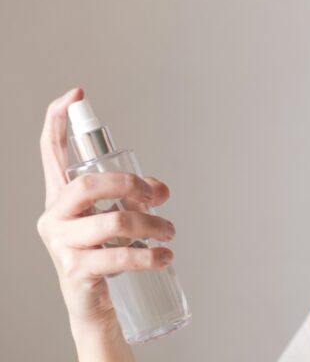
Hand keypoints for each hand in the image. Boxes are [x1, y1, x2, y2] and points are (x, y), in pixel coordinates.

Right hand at [36, 87, 175, 329]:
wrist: (95, 306)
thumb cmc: (106, 255)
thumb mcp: (120, 218)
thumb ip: (138, 196)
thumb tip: (162, 188)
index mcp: (61, 197)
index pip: (50, 151)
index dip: (58, 120)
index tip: (77, 95)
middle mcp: (54, 216)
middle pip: (89, 184)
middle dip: (131, 186)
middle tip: (156, 197)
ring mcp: (62, 243)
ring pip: (113, 221)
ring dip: (152, 225)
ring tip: (169, 233)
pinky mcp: (76, 270)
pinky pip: (119, 257)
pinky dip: (150, 255)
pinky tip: (164, 256)